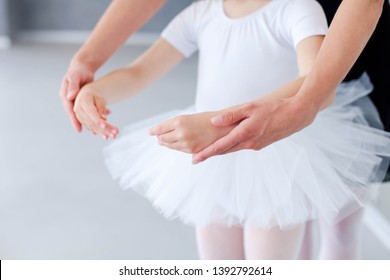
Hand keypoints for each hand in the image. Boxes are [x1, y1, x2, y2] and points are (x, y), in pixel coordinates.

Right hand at [59, 62, 93, 131]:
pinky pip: (89, 110)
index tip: (79, 129)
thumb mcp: (75, 77)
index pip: (70, 111)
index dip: (74, 120)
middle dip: (84, 124)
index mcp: (65, 96)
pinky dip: (96, 114)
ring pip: (84, 114)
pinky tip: (105, 118)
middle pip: (77, 115)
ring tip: (100, 129)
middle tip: (92, 133)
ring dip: (92, 121)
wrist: (82, 67)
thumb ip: (73, 87)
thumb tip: (70, 97)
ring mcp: (76, 101)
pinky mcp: (83, 101)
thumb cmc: (78, 70)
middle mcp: (70, 101)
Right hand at [73, 85, 118, 138]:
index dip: (98, 120)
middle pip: (92, 122)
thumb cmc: (95, 95)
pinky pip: (92, 128)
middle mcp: (78, 110)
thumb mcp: (100, 98)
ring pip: (92, 127)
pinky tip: (108, 136)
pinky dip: (101, 132)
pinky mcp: (83, 122)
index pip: (91, 113)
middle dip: (105, 129)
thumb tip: (103, 119)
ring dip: (104, 132)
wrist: (87, 95)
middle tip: (116, 132)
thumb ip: (100, 107)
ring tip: (114, 135)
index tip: (106, 126)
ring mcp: (80, 117)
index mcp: (82, 101)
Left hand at [149, 111, 234, 153]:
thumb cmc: (206, 119)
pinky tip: (178, 143)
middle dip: (160, 138)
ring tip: (165, 140)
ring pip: (170, 146)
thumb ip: (174, 125)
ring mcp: (186, 144)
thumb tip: (160, 134)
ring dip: (166, 143)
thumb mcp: (187, 118)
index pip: (159, 129)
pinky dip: (176, 146)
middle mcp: (180, 133)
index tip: (150, 132)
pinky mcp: (192, 151)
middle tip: (158, 136)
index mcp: (178, 121)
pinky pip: (179, 150)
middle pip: (162, 139)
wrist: (223, 127)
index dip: (153, 131)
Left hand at [192, 96, 317, 163]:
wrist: (297, 115)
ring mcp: (256, 145)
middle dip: (209, 155)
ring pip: (233, 149)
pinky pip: (242, 147)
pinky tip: (226, 144)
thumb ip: (231, 115)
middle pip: (225, 151)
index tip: (194, 160)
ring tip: (207, 152)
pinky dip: (231, 147)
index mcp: (245, 134)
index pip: (221, 146)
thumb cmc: (274, 107)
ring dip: (220, 151)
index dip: (206, 153)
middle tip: (195, 159)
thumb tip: (214, 121)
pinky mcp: (261, 144)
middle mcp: (249, 143)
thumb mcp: (251, 107)